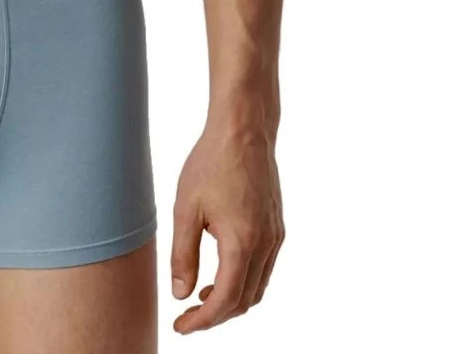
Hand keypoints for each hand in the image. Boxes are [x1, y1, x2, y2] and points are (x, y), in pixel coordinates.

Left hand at [171, 120, 283, 333]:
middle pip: (245, 301)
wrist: (243, 130)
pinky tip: (221, 271)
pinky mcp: (276, 226)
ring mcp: (275, 236)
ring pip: (258, 287)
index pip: (226, 301)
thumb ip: (183, 254)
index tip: (181, 327)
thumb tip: (180, 293)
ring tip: (200, 297)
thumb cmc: (211, 163)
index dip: (203, 321)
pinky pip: (264, 268)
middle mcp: (266, 245)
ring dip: (232, 300)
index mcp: (242, 243)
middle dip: (216, 315)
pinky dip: (244, 280)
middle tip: (187, 316)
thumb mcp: (186, 208)